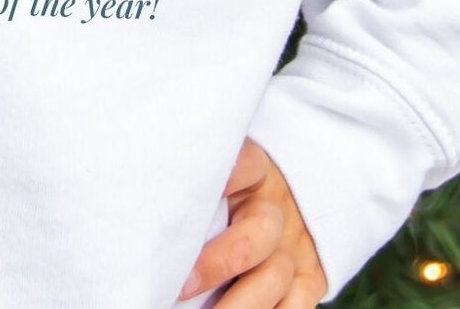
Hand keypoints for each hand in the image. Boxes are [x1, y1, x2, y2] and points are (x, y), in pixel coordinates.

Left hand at [176, 135, 325, 305]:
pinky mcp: (311, 278)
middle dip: (217, 264)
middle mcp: (277, 209)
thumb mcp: (228, 174)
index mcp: (257, 174)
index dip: (224, 177)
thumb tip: (148, 208)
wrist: (300, 204)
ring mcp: (297, 246)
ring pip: (273, 278)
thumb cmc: (240, 190)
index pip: (245, 164)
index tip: (186, 195)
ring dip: (239, 305)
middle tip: (182, 285)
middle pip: (256, 234)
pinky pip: (298, 305)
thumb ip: (203, 185)